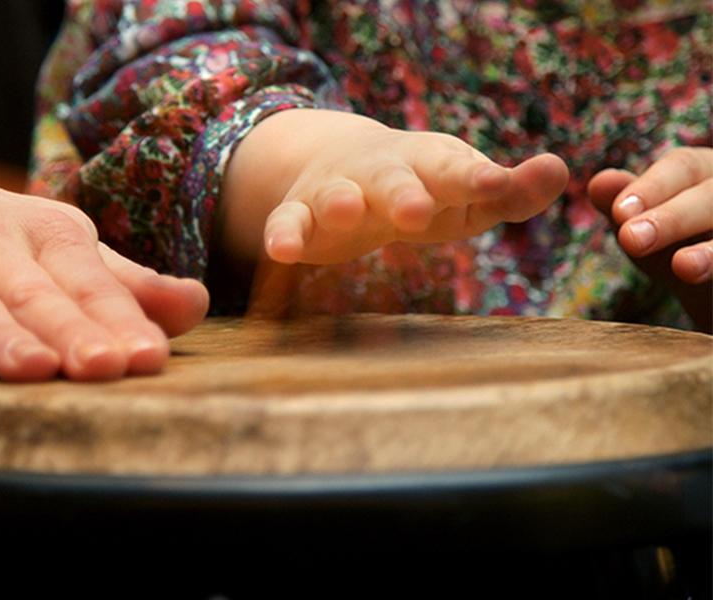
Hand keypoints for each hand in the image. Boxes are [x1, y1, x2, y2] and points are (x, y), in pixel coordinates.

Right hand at [0, 126, 208, 380]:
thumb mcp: (57, 247)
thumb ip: (122, 284)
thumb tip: (197, 306)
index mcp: (46, 234)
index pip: (88, 281)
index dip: (120, 318)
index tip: (150, 357)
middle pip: (34, 292)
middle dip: (72, 330)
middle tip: (108, 368)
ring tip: (33, 370)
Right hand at [221, 109, 568, 264]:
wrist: (344, 164)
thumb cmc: (423, 187)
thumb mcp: (465, 193)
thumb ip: (510, 191)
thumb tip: (562, 171)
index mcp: (431, 165)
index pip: (457, 169)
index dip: (476, 179)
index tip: (498, 185)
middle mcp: (383, 172)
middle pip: (393, 178)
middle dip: (404, 193)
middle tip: (416, 211)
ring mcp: (338, 190)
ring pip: (336, 194)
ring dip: (340, 202)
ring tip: (345, 211)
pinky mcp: (302, 215)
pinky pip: (288, 222)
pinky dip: (282, 234)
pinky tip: (281, 252)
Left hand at [589, 147, 711, 331]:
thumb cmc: (676, 246)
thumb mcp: (646, 228)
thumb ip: (622, 205)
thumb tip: (599, 182)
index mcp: (705, 171)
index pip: (682, 166)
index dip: (651, 187)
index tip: (619, 213)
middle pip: (710, 196)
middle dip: (672, 217)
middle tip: (632, 240)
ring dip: (712, 250)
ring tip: (683, 267)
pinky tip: (703, 273)